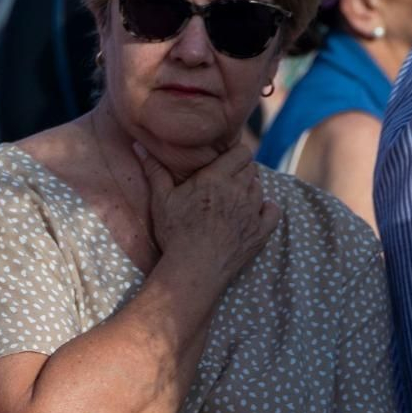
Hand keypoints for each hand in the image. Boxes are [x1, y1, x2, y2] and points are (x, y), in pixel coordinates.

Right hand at [138, 142, 279, 282]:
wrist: (194, 266)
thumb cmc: (175, 231)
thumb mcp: (160, 199)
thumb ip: (154, 170)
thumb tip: (138, 146)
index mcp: (217, 177)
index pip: (241, 152)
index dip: (235, 154)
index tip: (224, 161)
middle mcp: (240, 190)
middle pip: (252, 168)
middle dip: (241, 170)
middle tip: (226, 180)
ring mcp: (253, 211)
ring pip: (260, 187)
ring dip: (251, 188)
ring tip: (236, 197)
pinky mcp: (261, 231)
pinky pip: (273, 211)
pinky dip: (267, 208)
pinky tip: (256, 212)